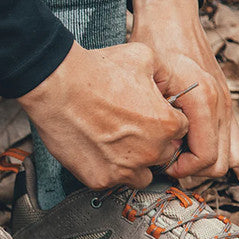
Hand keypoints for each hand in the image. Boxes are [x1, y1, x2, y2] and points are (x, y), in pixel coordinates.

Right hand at [18, 41, 188, 190]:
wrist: (58, 87)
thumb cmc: (97, 72)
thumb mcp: (143, 57)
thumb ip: (163, 75)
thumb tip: (166, 83)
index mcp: (166, 124)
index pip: (180, 129)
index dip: (164, 120)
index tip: (148, 115)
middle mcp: (151, 151)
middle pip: (164, 154)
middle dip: (152, 143)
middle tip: (130, 127)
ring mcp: (125, 169)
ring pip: (142, 175)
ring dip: (135, 163)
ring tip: (117, 144)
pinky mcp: (101, 179)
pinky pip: (113, 181)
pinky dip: (108, 170)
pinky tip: (97, 150)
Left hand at [131, 0, 238, 178]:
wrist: (170, 16)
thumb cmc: (154, 46)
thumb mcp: (148, 80)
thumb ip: (158, 118)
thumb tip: (160, 152)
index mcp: (204, 101)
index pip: (206, 158)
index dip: (183, 169)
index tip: (164, 163)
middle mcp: (221, 104)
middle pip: (220, 164)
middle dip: (195, 170)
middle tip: (169, 161)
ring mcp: (227, 103)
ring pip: (230, 157)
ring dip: (205, 162)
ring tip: (179, 154)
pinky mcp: (226, 103)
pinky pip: (231, 141)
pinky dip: (212, 148)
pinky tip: (188, 141)